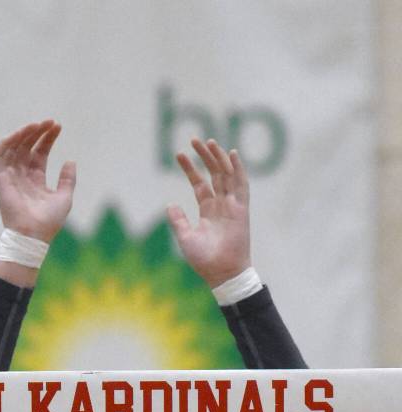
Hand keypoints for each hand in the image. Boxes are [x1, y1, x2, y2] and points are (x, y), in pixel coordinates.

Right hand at [0, 120, 75, 242]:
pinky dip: (5, 143)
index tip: (57, 126)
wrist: (33, 234)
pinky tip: (17, 134)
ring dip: (23, 134)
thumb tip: (70, 161)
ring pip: (12, 148)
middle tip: (49, 122)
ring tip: (36, 125)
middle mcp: (22, 177)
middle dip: (37, 132)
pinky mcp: (0, 180)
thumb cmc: (48, 221)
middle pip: (26, 147)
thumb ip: (67, 180)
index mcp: (36, 180)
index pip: (39, 153)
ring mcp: (10, 177)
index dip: (48, 139)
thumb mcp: (64, 198)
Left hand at [167, 138, 250, 287]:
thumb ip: (178, 221)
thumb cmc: (204, 259)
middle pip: (214, 174)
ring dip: (219, 158)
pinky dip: (238, 169)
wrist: (221, 272)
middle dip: (205, 156)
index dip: (190, 169)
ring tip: (209, 141)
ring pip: (226, 175)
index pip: (199, 184)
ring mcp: (233, 205)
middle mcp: (221, 205)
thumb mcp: (185, 238)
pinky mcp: (242, 209)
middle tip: (194, 139)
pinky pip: (241, 185)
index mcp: (208, 211)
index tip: (179, 154)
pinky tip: (232, 154)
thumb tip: (169, 205)